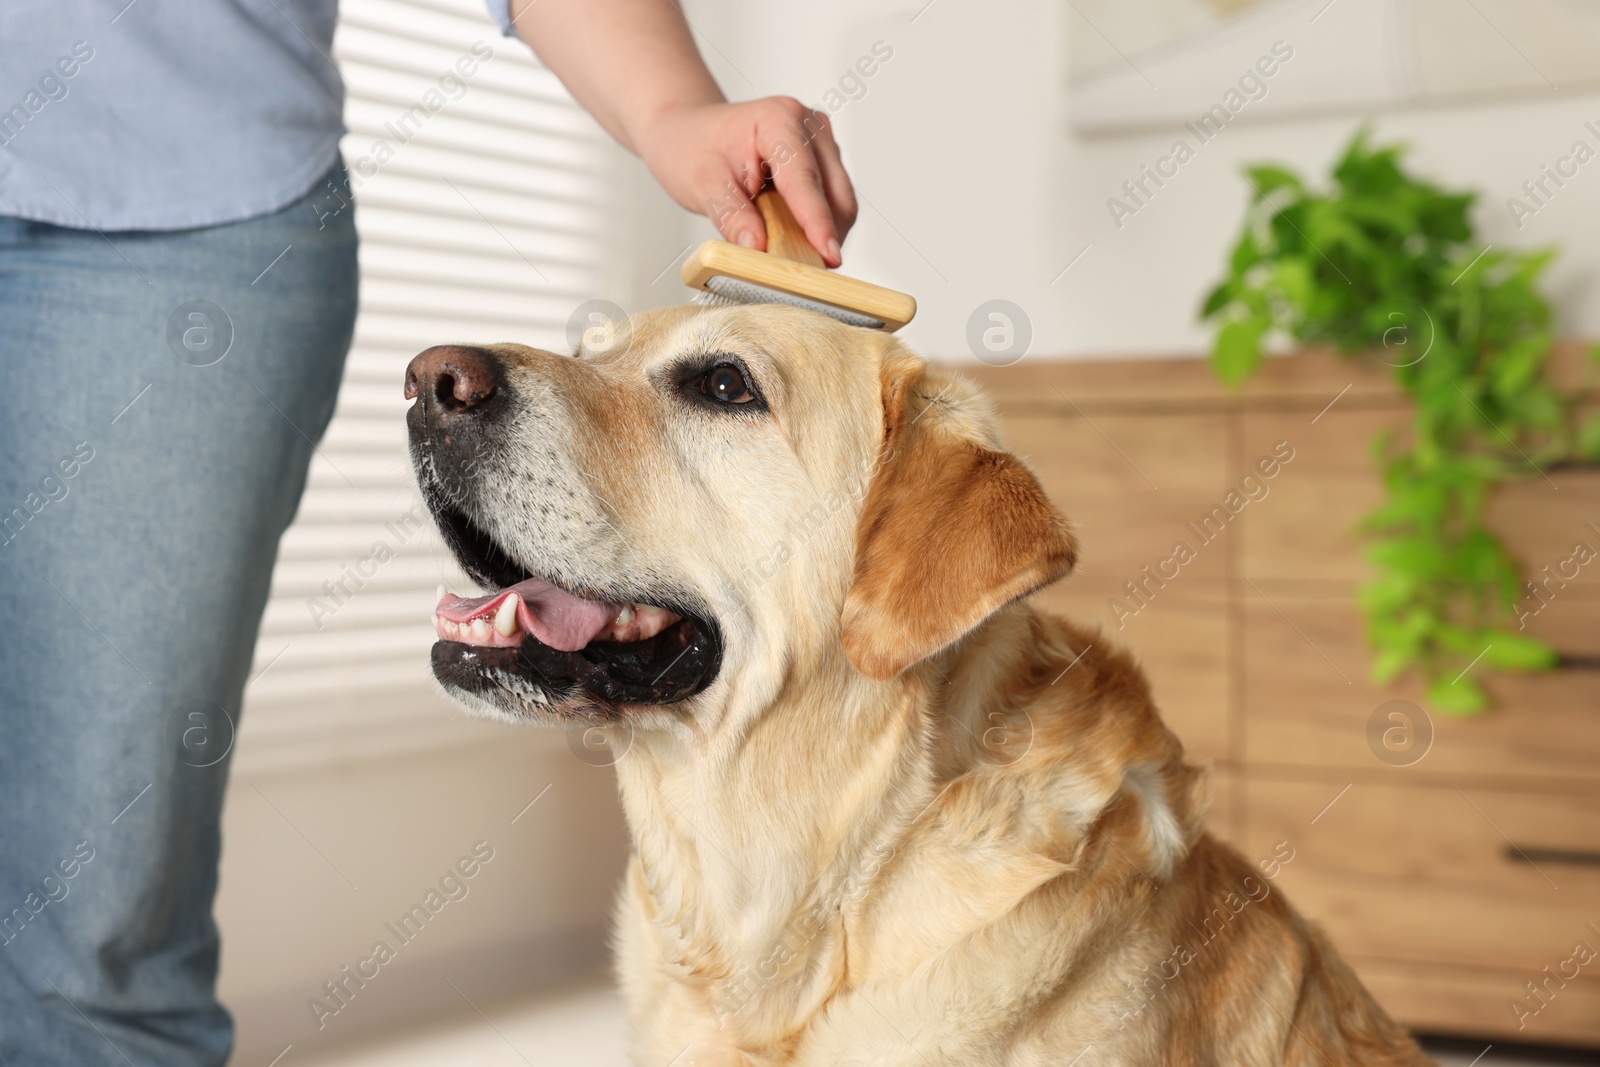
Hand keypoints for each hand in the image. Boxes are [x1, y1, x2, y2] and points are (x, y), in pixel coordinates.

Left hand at [635, 98, 857, 266]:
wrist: (691, 133)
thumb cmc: (694, 150)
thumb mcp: (703, 186)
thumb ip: (733, 217)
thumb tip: (758, 249)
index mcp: (778, 120)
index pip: (804, 179)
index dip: (817, 221)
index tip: (829, 256)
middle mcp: (809, 126)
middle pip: (835, 194)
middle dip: (823, 235)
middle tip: (801, 272)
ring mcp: (821, 144)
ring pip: (841, 203)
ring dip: (821, 233)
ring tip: (784, 247)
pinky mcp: (825, 162)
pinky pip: (834, 204)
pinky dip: (817, 227)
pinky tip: (791, 234)